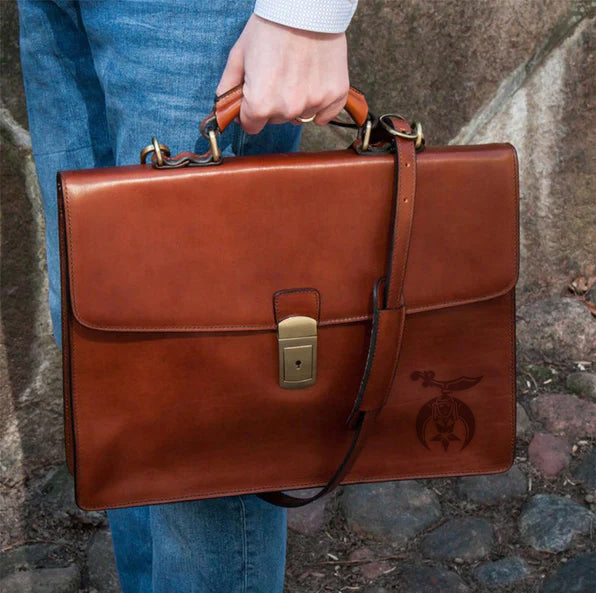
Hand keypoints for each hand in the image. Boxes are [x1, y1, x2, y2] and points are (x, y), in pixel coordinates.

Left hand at [216, 14, 349, 134]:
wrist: (305, 7)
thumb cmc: (270, 27)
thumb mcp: (239, 55)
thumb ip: (228, 88)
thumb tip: (222, 111)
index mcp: (261, 104)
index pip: (252, 126)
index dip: (250, 112)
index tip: (255, 96)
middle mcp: (288, 109)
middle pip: (276, 120)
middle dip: (274, 104)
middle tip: (278, 74)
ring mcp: (313, 103)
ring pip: (300, 116)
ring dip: (297, 102)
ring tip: (297, 73)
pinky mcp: (334, 95)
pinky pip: (324, 115)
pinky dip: (320, 104)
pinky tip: (314, 82)